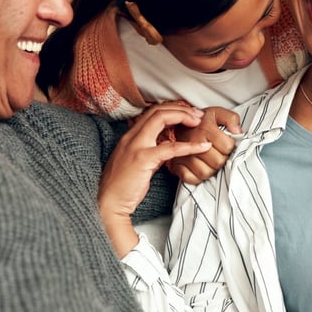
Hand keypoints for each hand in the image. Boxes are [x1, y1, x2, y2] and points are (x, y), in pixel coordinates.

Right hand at [97, 103, 210, 253]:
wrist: (109, 203)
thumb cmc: (123, 186)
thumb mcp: (138, 162)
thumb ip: (152, 151)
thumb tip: (169, 146)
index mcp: (130, 136)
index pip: (151, 112)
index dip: (171, 109)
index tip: (187, 114)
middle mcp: (131, 137)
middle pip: (157, 110)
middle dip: (180, 108)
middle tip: (198, 115)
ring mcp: (136, 146)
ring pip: (161, 118)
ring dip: (184, 117)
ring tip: (200, 122)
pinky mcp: (143, 159)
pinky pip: (170, 147)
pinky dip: (189, 145)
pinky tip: (202, 147)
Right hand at [167, 106, 241, 184]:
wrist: (180, 125)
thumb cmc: (201, 122)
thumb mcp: (218, 113)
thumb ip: (231, 119)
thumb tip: (237, 131)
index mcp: (205, 128)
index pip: (227, 147)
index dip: (229, 146)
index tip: (225, 143)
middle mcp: (193, 142)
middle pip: (218, 162)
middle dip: (222, 158)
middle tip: (218, 153)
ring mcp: (184, 155)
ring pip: (206, 173)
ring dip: (211, 169)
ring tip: (210, 160)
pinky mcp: (177, 165)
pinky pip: (192, 179)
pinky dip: (198, 177)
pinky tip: (201, 167)